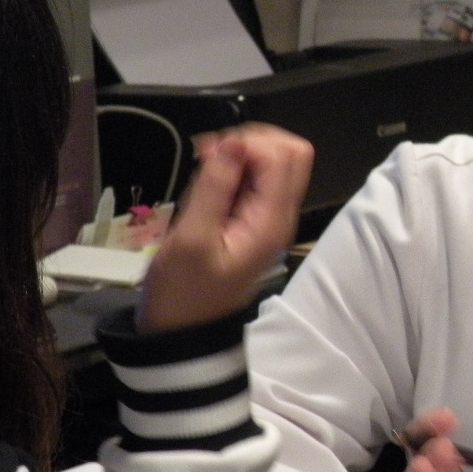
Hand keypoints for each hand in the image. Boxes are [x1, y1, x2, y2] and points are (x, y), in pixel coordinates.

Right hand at [137, 123, 312, 333]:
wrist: (184, 328)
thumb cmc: (183, 290)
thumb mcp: (191, 238)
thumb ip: (214, 187)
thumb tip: (232, 143)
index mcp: (273, 219)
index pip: (287, 155)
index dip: (250, 143)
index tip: (211, 154)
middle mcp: (281, 213)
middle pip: (290, 153)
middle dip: (250, 142)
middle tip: (209, 156)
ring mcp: (270, 216)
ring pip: (274, 162)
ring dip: (241, 154)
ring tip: (204, 168)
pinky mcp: (254, 218)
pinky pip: (257, 179)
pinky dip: (235, 169)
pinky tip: (208, 181)